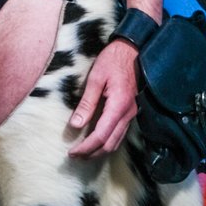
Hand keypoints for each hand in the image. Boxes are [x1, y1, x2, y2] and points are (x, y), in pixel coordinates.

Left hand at [68, 35, 138, 157]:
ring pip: (117, 141)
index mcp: (118, 105)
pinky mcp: (131, 110)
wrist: (133, 49)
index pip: (101, 135)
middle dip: (92, 153)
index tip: (72, 152)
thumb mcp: (96, 78)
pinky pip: (120, 133)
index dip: (86, 147)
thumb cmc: (113, 60)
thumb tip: (76, 124)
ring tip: (84, 152)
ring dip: (100, 150)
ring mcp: (132, 113)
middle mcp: (127, 113)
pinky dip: (108, 141)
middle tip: (75, 156)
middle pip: (110, 144)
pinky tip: (97, 140)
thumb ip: (86, 103)